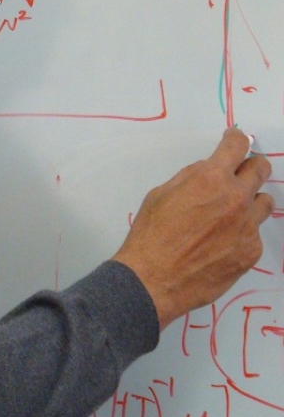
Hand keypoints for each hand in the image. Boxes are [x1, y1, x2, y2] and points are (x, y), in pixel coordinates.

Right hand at [111, 128, 274, 329]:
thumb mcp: (160, 194)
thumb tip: (208, 171)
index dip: (237, 139)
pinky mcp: (251, 251)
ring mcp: (247, 226)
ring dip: (251, 199)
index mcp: (210, 179)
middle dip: (251, 165)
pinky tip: (221, 240)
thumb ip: (190, 178)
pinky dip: (242, 231)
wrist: (154, 278)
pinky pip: (254, 233)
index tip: (236, 139)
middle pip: (261, 169)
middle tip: (240, 170)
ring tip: (231, 210)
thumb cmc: (151, 236)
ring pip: (265, 202)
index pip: (237, 146)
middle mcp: (235, 199)